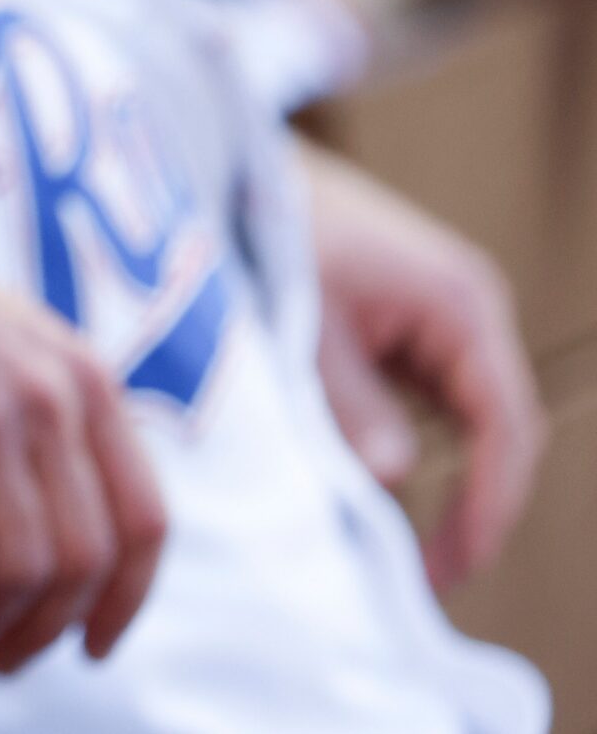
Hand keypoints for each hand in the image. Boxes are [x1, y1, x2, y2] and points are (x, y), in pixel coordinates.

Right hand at [0, 204, 166, 673]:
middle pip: (83, 558)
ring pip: (22, 570)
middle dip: (47, 628)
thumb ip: (50, 428)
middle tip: (4, 657)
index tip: (94, 647)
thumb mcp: (9, 352)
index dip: (127, 600)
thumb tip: (62, 553)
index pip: (144, 520)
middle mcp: (48, 396)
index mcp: (84, 378)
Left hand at [301, 142, 543, 590]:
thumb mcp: (306, 324)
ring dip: (445, 483)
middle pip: (497, 433)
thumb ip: (348, 403)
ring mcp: (444, 325)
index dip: (488, 503)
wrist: (241, 170)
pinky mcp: (410, 332)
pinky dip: (409, 448)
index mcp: (462, 307)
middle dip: (472, 506)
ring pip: (464, 426)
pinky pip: (427, 406)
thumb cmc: (274, 230)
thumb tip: (393, 482)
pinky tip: (376, 493)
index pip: (503, 426)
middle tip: (427, 575)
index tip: (454, 563)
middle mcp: (469, 316)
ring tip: (405, 551)